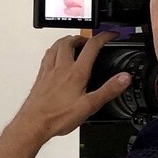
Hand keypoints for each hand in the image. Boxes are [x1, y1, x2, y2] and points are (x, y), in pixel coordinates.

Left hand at [12, 32, 131, 141]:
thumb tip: (124, 78)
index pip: (92, 46)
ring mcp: (48, 71)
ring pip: (56, 46)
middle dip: (82, 37)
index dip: (104, 37)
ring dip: (66, 40)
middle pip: (70, 41)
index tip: (111, 34)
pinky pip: (46, 56)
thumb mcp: (90, 106)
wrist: (33, 123)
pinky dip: (53, 51)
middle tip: (90, 41)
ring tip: (73, 42)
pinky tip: (54, 57)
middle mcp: (61, 68)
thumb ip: (108, 90)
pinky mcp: (40, 77)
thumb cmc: (58, 117)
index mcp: (76, 73)